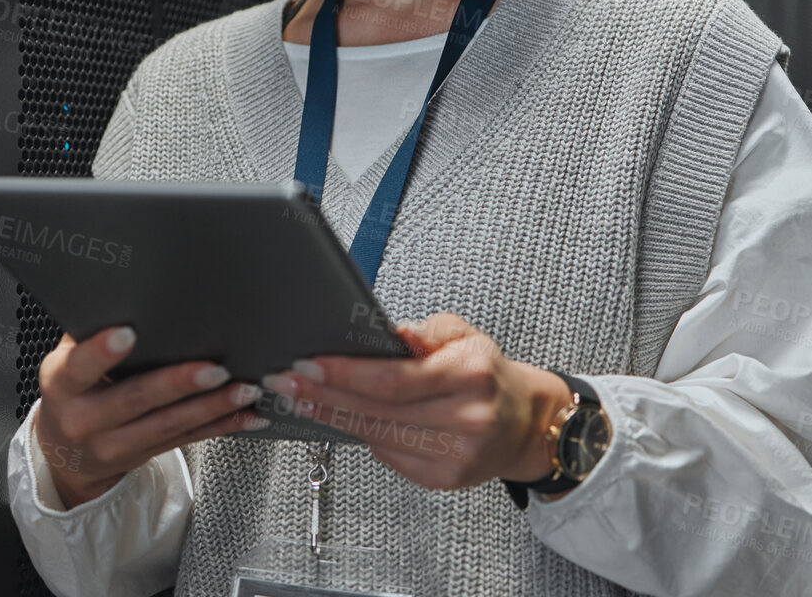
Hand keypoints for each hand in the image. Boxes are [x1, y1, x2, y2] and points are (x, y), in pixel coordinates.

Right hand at [33, 326, 267, 506]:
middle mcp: (84, 419)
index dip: (101, 353)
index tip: (128, 333)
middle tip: (215, 368)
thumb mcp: (67, 360)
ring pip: (168, 425)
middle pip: (135, 400)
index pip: (79, 367)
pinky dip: (221, 426)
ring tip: (244, 390)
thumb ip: (91, 330)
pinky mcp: (142, 456)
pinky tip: (248, 416)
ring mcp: (114, 445)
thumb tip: (130, 290)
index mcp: (62, 385)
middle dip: (178, 384)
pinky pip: (186, 440)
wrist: (64, 452)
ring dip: (211, 407)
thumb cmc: (74, 388)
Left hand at [257, 313, 574, 491]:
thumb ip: (426, 332)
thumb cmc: (486, 373)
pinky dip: (364, 436)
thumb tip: (390, 336)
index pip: (393, 378)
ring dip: (334, 417)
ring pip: (378, 436)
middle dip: (325, 394)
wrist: (524, 422)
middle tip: (287, 381)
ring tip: (303, 399)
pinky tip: (344, 420)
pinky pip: (390, 456)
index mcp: (472, 373)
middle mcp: (468, 417)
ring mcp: (458, 454)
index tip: (308, 364)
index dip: (344, 373)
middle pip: (378, 410)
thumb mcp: (464, 334)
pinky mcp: (446, 479)